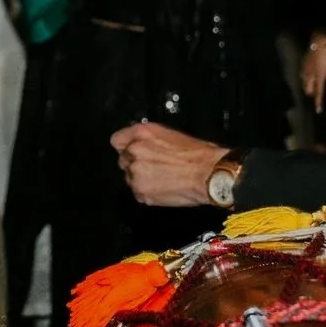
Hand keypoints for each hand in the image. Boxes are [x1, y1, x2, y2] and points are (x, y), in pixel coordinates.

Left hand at [110, 123, 227, 207]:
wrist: (209, 174)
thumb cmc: (198, 155)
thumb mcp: (171, 135)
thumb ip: (149, 139)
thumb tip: (141, 144)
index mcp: (142, 133)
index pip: (117, 140)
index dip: (125, 147)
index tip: (130, 151)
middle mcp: (134, 151)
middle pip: (123, 160)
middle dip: (135, 164)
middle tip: (154, 167)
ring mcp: (135, 173)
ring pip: (130, 177)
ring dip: (141, 179)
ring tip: (163, 179)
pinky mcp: (140, 192)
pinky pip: (138, 193)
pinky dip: (148, 193)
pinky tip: (164, 188)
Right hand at [300, 32, 325, 113]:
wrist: (318, 39)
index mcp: (320, 76)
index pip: (319, 92)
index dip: (319, 102)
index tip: (318, 110)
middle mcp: (311, 75)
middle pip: (308, 90)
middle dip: (312, 95)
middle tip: (317, 96)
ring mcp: (305, 69)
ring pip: (304, 83)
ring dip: (308, 87)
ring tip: (313, 88)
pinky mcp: (303, 64)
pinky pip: (303, 75)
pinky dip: (306, 79)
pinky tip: (310, 77)